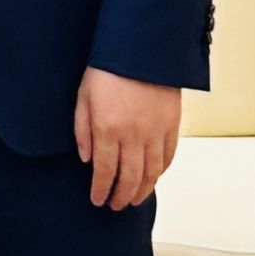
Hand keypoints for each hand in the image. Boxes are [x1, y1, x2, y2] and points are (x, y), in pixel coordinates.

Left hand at [73, 67, 181, 209]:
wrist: (142, 49)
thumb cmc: (107, 70)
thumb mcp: (83, 97)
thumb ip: (82, 131)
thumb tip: (86, 160)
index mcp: (108, 129)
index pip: (104, 171)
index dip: (101, 190)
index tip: (97, 201)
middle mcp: (133, 136)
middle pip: (129, 177)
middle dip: (121, 196)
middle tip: (115, 206)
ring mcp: (155, 132)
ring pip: (151, 172)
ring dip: (143, 190)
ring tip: (134, 200)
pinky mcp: (172, 124)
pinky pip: (168, 156)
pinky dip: (161, 171)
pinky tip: (154, 178)